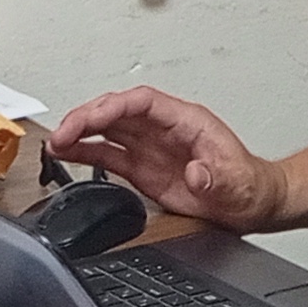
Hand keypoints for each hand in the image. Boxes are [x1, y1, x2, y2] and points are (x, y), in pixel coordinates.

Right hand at [47, 86, 289, 229]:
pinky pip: (109, 155)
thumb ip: (216, 177)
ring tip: (55, 143)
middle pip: (117, 111)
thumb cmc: (249, 185)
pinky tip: (66, 154)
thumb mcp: (238, 182)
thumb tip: (197, 174)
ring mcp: (151, 147)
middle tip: (62, 134)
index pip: (142, 102)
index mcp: (186, 121)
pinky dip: (86, 153)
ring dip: (80, 134)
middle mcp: (164, 129)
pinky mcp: (143, 168)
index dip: (112, 106)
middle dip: (86, 118)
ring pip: (107, 130)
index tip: (90, 119)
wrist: (252, 204)